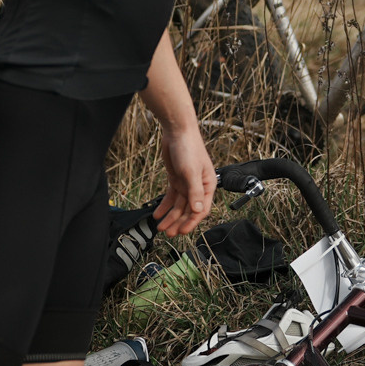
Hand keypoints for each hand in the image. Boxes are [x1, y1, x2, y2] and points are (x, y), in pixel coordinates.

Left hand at [155, 122, 216, 236]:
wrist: (177, 132)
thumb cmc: (189, 148)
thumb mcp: (191, 172)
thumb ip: (194, 193)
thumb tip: (198, 211)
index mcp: (207, 186)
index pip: (201, 210)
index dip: (192, 222)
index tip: (182, 232)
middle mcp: (198, 187)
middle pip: (188, 210)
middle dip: (179, 222)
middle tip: (168, 233)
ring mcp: (186, 184)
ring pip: (178, 206)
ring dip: (170, 217)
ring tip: (160, 227)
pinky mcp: (176, 180)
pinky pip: (170, 197)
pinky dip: (164, 206)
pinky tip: (157, 214)